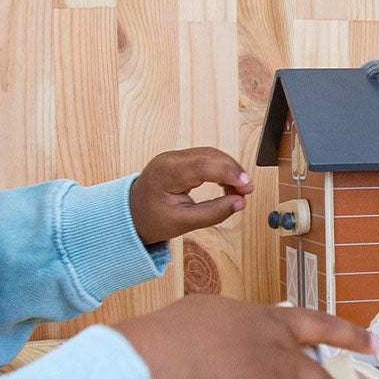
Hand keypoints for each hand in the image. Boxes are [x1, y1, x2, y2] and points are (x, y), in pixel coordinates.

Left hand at [129, 148, 254, 245]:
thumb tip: (239, 203)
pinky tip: (229, 185)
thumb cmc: (151, 219)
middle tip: (247, 191)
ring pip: (211, 155)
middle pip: (210, 156)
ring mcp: (175, 157)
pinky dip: (221, 170)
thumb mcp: (182, 223)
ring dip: (229, 170)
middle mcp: (170, 159)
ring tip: (240, 191)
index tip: (246, 186)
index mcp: (165, 172)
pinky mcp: (181, 160)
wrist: (131, 215)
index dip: (229, 173)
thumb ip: (212, 213)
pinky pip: (206, 158)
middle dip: (233, 172)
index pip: (203, 165)